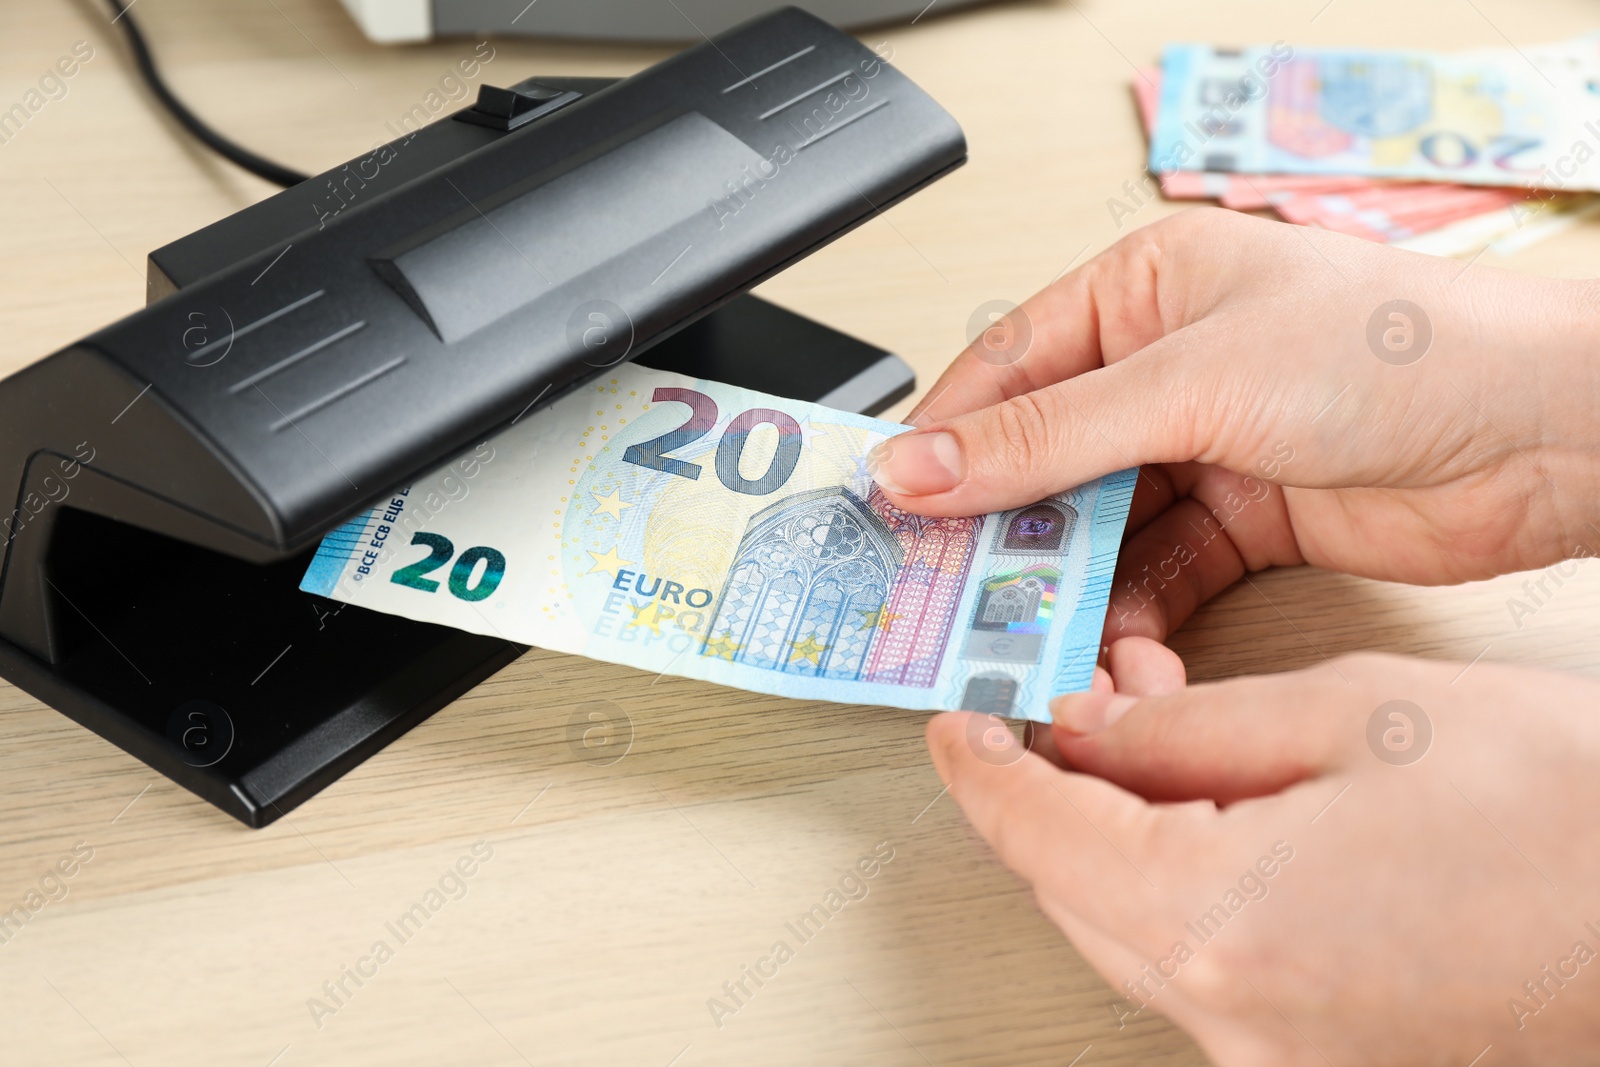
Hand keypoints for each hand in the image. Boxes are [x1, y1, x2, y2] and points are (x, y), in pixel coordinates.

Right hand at [869, 210, 1599, 684]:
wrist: (1549, 433)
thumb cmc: (1399, 350)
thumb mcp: (1193, 382)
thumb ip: (1047, 436)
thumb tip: (920, 463)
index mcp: (1142, 290)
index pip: (1005, 370)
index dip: (942, 444)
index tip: (889, 512)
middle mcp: (1165, 368)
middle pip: (1041, 461)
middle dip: (1001, 534)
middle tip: (951, 598)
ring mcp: (1204, 448)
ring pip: (1094, 532)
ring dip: (1066, 592)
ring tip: (1036, 641)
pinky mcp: (1245, 523)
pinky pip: (1155, 578)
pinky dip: (1131, 622)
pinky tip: (1118, 653)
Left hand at [927, 655, 1599, 1065]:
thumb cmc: (1569, 821)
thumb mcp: (1353, 713)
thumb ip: (1189, 726)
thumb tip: (1090, 730)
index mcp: (1219, 920)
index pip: (1035, 834)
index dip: (980, 764)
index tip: (957, 722)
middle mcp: (1234, 1013)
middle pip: (1068, 889)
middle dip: (1050, 789)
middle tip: (1066, 705)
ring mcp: (1278, 1050)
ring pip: (1129, 927)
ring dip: (1114, 834)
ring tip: (1155, 736)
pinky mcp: (1321, 1054)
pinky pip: (1201, 963)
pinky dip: (1177, 884)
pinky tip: (1213, 815)